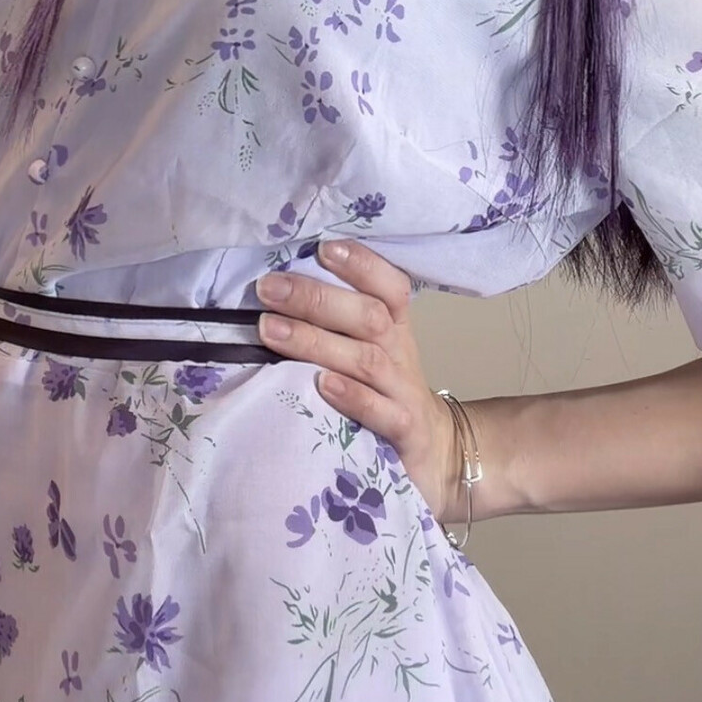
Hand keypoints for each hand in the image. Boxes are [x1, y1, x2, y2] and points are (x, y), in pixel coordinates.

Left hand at [255, 239, 464, 523]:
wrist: (433, 453)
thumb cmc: (384, 389)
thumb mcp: (369, 349)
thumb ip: (335, 320)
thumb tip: (272, 288)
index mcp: (394, 326)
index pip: (389, 285)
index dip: (362, 264)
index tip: (323, 248)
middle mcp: (399, 352)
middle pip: (368, 316)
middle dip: (316, 298)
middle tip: (268, 288)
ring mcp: (403, 392)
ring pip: (365, 360)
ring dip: (316, 341)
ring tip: (271, 330)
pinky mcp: (403, 432)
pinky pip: (380, 412)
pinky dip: (352, 397)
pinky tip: (321, 384)